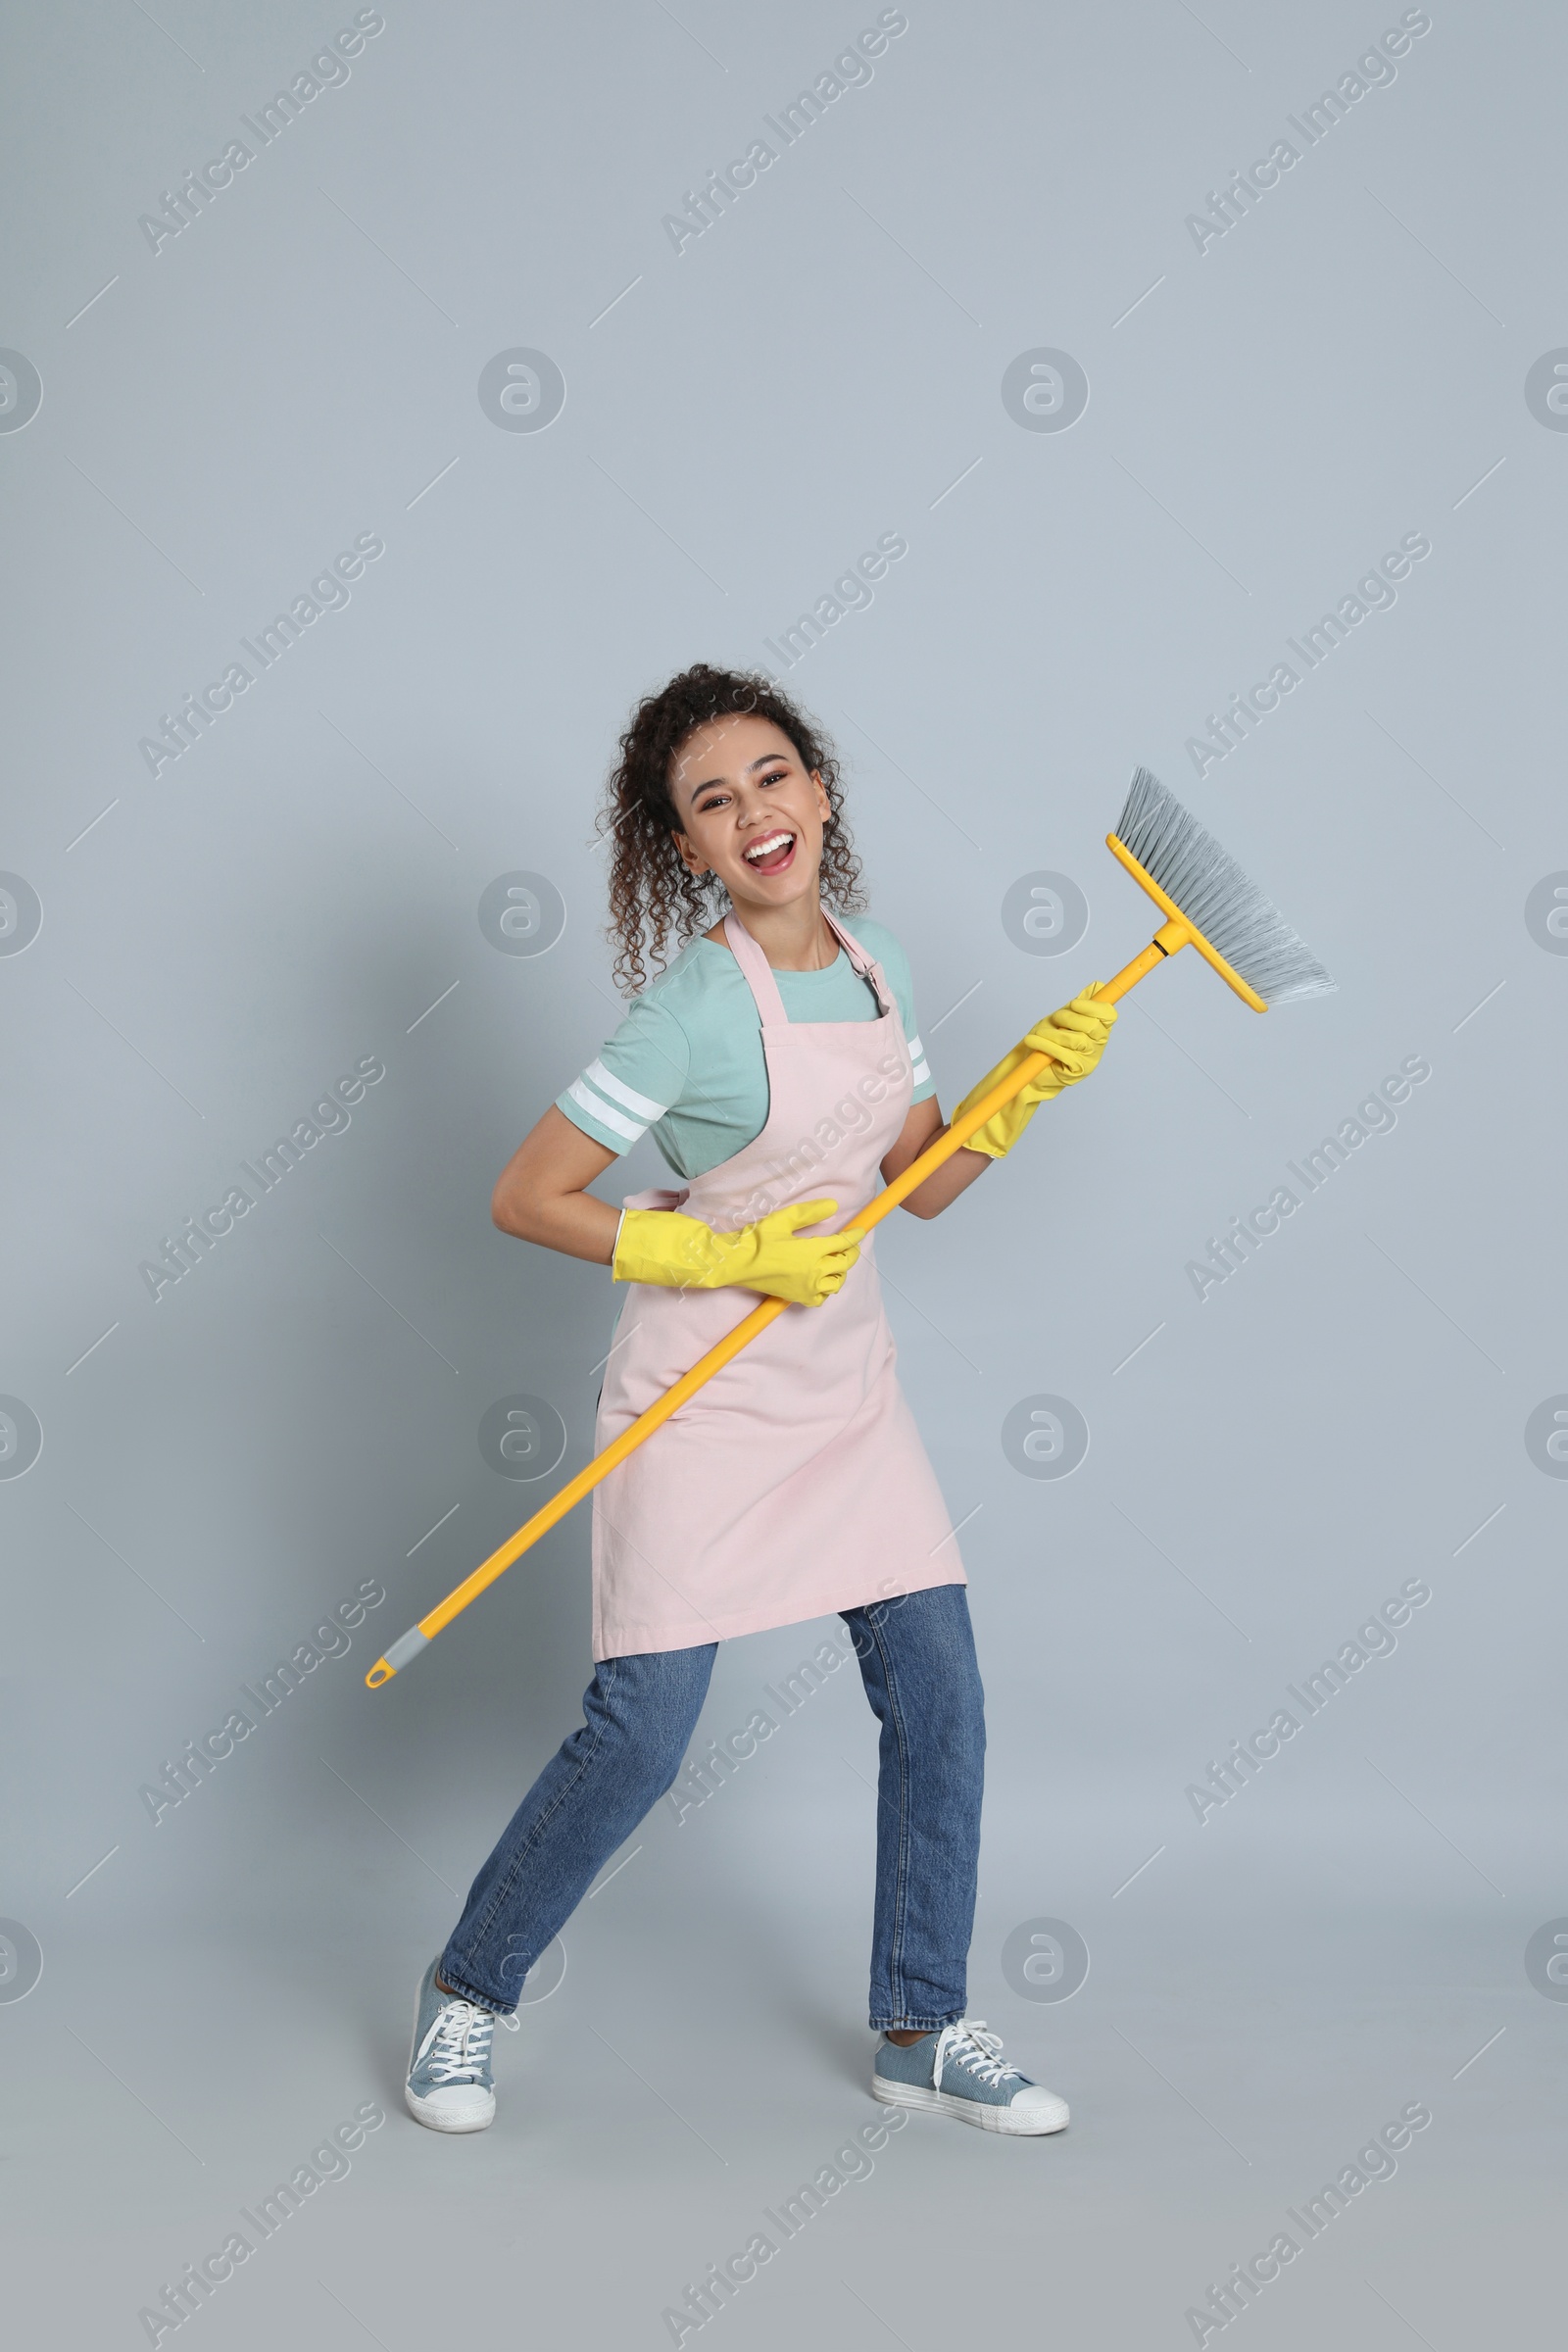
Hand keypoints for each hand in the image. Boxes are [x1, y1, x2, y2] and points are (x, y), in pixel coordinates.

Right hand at [613, 1199, 861, 1307]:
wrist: (736, 1264)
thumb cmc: (756, 1240)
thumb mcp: (783, 1219)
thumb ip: (809, 1212)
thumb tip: (833, 1206)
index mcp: (813, 1252)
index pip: (843, 1244)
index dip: (855, 1236)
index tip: (860, 1229)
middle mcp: (814, 1272)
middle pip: (845, 1264)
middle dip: (851, 1253)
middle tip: (849, 1244)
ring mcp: (807, 1288)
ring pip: (837, 1283)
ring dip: (840, 1272)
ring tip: (835, 1261)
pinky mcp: (797, 1298)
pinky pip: (821, 1299)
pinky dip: (826, 1290)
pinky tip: (820, 1281)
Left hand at [1020, 984, 1116, 1092]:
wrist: (1032, 1064)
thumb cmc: (1049, 1039)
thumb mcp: (1062, 1017)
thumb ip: (1079, 1004)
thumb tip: (1097, 986)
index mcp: (1098, 1027)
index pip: (1109, 1014)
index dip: (1093, 1006)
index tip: (1073, 1004)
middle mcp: (1098, 1044)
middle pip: (1092, 1026)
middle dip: (1068, 1018)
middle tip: (1054, 1019)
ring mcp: (1090, 1059)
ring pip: (1077, 1040)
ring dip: (1054, 1033)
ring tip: (1039, 1032)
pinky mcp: (1077, 1071)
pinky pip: (1065, 1055)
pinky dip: (1045, 1045)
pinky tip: (1033, 1041)